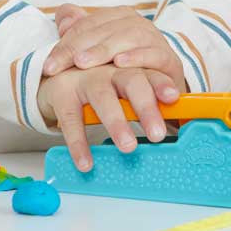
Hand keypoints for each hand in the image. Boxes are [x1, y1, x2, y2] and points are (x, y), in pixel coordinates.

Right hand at [37, 63, 178, 171]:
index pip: (152, 73)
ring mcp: (87, 79)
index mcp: (131, 68)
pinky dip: (78, 143)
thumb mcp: (124, 87)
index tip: (174, 98)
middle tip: (157, 134)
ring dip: (117, 124)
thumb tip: (174, 128)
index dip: (162, 84)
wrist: (56, 72)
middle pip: (133, 82)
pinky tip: (86, 163)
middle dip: (146, 107)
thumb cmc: (101, 84)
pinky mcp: (62, 93)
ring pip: (104, 99)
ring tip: (128, 147)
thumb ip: (146, 101)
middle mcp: (111, 70)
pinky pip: (71, 120)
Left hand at [42, 4, 185, 91]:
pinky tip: (120, 63)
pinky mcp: (170, 60)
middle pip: (107, 28)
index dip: (66, 43)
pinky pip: (155, 53)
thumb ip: (80, 34)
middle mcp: (139, 25)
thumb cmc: (126, 72)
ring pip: (130, 36)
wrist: (159, 93)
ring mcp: (156, 41)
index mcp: (120, 18)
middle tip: (59, 66)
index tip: (48, 66)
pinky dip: (138, 56)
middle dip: (80, 47)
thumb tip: (63, 19)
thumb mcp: (99, 55)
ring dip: (105, 49)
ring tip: (84, 63)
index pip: (88, 24)